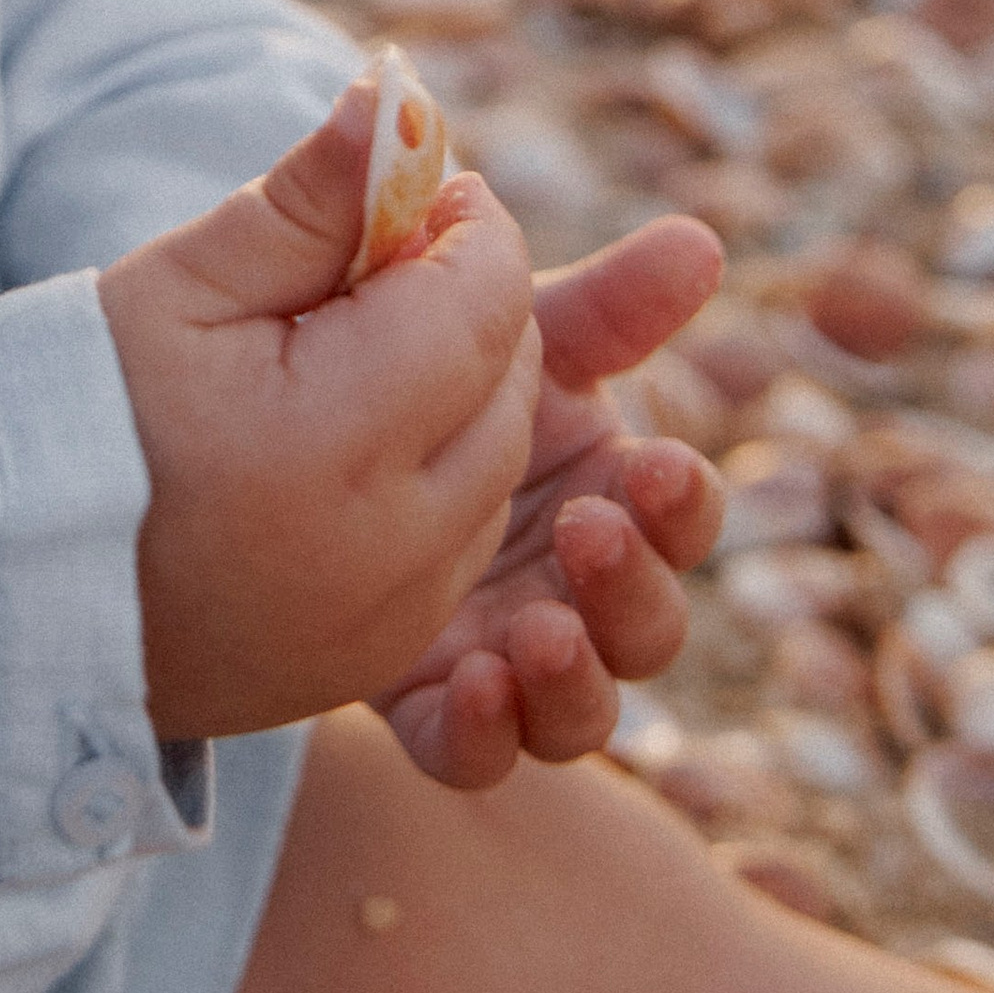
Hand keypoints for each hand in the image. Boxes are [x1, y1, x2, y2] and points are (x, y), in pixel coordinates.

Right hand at [98, 82, 541, 741]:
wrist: (12, 582)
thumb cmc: (86, 409)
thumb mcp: (182, 282)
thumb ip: (305, 198)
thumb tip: (394, 100)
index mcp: (335, 435)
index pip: (483, 299)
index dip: (469, 227)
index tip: (411, 194)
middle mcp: (390, 542)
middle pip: (510, 384)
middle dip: (469, 307)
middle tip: (379, 268)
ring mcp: (393, 615)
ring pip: (499, 468)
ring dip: (462, 396)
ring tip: (356, 357)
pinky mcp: (382, 657)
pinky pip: (463, 546)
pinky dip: (438, 482)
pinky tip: (351, 447)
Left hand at [374, 214, 725, 789]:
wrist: (292, 428)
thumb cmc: (431, 364)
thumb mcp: (512, 330)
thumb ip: (602, 297)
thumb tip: (701, 242)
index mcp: (611, 492)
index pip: (679, 512)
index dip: (682, 500)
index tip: (655, 462)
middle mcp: (577, 587)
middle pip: (649, 623)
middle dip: (634, 586)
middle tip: (589, 532)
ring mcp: (511, 654)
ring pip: (581, 706)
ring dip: (578, 678)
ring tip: (540, 633)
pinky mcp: (431, 702)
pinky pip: (472, 750)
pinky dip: (486, 734)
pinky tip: (472, 688)